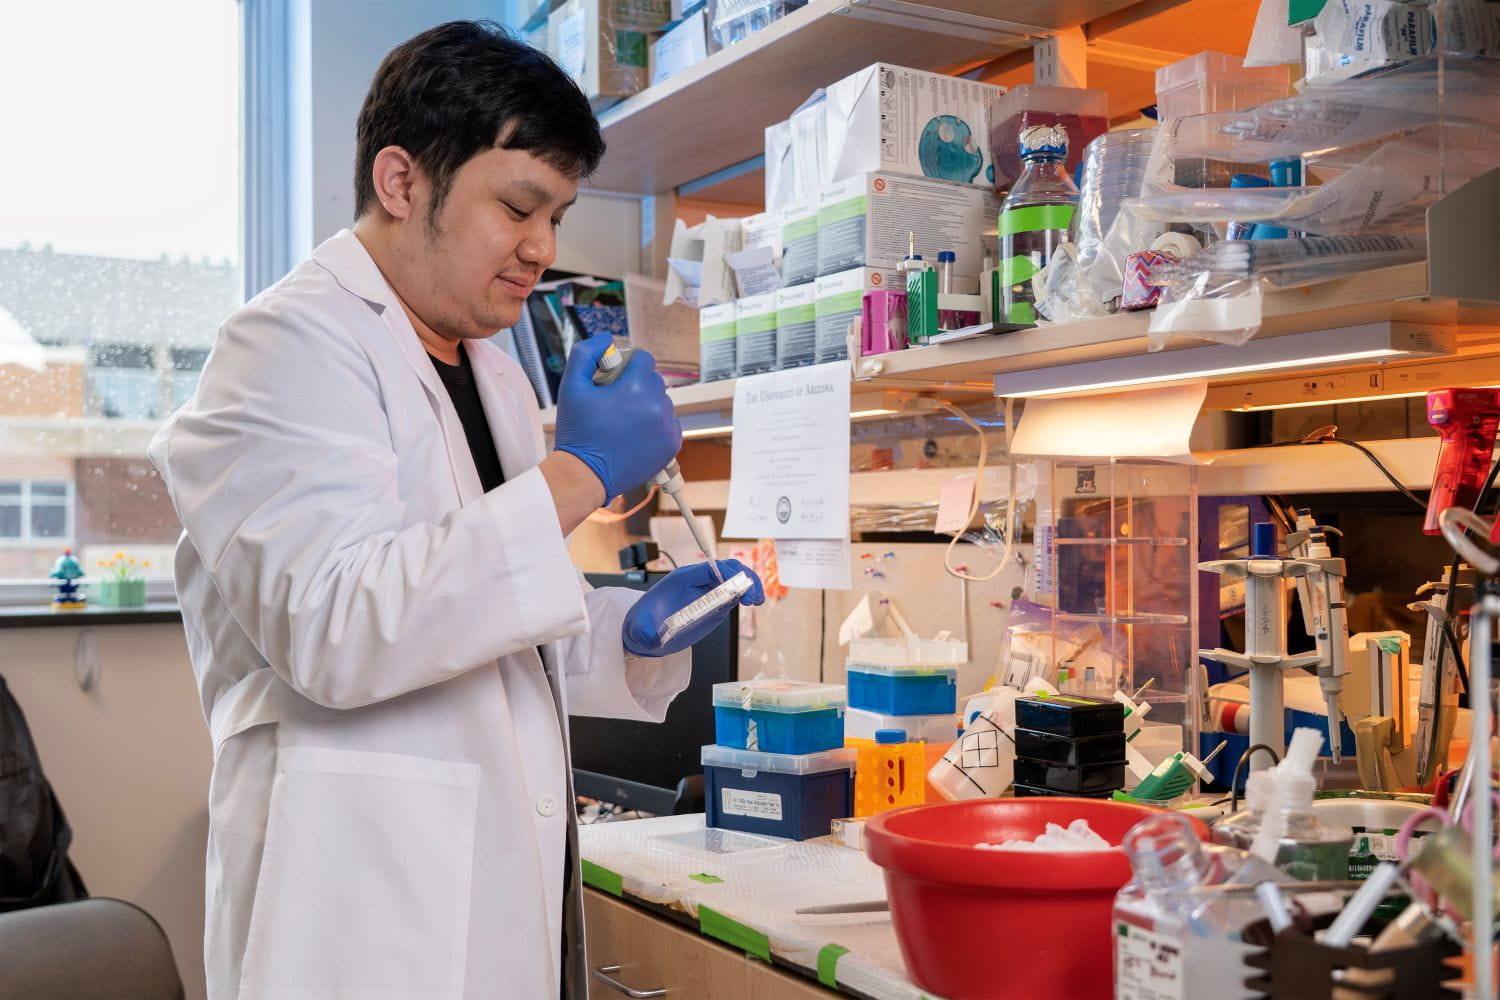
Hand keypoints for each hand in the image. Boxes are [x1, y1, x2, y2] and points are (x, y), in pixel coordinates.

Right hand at [553, 336, 680, 501]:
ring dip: (648, 405)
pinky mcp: (672, 444)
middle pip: (654, 380)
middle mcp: (656, 404)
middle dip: (637, 385)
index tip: (614, 380)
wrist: (585, 474)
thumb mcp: (571, 385)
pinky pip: (670, 423)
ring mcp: (667, 426)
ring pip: (663, 401)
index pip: (644, 358)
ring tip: (625, 422)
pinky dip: (657, 426)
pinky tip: (637, 435)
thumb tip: (607, 338)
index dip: (627, 365)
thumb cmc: (577, 430)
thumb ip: (586, 353)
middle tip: (616, 403)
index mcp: (634, 386)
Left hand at [622, 560, 764, 657]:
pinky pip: (734, 592)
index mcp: (682, 578)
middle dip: (742, 579)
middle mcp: (698, 581)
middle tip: (752, 598)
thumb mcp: (641, 630)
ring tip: (757, 600)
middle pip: (727, 569)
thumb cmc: (642, 624)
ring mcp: (708, 591)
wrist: (646, 631)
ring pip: (734, 578)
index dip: (726, 574)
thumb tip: (654, 638)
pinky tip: (754, 601)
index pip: (709, 568)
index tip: (738, 588)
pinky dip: (746, 594)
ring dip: (749, 585)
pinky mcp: (714, 603)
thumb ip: (647, 633)